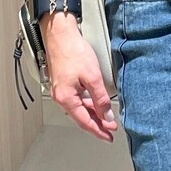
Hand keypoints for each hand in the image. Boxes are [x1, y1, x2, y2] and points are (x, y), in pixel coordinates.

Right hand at [41, 14, 117, 141]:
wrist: (61, 35)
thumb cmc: (73, 51)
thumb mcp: (93, 77)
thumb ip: (101, 99)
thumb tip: (106, 115)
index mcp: (66, 98)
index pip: (84, 121)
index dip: (98, 130)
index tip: (108, 136)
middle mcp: (60, 96)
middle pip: (80, 117)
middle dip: (96, 123)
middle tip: (110, 129)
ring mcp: (60, 89)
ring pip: (78, 108)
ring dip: (92, 113)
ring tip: (105, 118)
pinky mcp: (63, 82)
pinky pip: (76, 99)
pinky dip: (87, 104)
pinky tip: (94, 103)